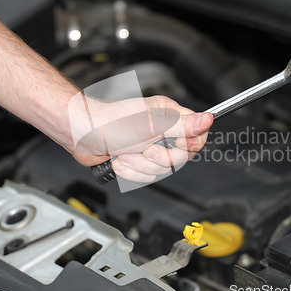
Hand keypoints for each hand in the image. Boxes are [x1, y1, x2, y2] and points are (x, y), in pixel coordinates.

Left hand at [67, 95, 213, 181]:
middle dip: (159, 158)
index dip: (190, 143)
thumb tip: (208, 119)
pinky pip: (147, 176)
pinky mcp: (138, 160)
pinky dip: (131, 171)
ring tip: (125, 153)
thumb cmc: (111, 122)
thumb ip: (183, 125)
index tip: (178, 144)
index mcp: (169, 114)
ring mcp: (150, 146)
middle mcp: (162, 129)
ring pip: (162, 169)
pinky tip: (120, 160)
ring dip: (140, 165)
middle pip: (181, 157)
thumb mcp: (152, 124)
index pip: (196, 133)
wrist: (83, 135)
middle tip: (145, 149)